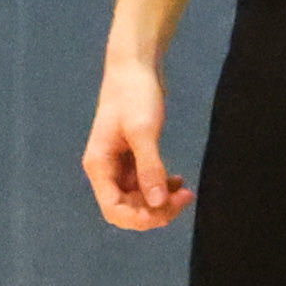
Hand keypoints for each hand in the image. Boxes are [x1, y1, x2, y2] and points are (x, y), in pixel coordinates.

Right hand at [82, 58, 188, 230]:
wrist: (135, 68)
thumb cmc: (135, 94)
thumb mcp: (143, 130)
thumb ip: (150, 167)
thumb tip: (157, 202)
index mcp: (99, 165)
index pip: (114, 209)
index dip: (140, 218)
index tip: (168, 208)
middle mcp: (105, 169)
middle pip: (126, 209)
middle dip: (154, 211)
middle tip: (184, 198)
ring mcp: (119, 164)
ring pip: (137, 199)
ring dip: (160, 201)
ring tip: (186, 191)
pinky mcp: (133, 156)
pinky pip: (145, 184)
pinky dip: (161, 187)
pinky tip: (179, 181)